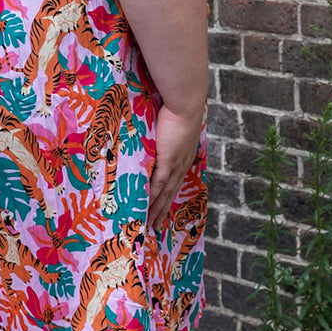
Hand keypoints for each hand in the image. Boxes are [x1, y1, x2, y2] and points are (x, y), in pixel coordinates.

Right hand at [147, 105, 203, 229]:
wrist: (186, 103)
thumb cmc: (178, 108)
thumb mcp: (173, 124)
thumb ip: (165, 132)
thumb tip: (157, 133)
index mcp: (184, 156)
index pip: (175, 181)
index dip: (168, 196)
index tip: (162, 209)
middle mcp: (182, 164)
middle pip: (171, 193)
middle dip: (162, 211)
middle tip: (155, 227)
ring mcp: (175, 164)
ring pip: (165, 193)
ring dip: (156, 210)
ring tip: (149, 224)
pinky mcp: (167, 161)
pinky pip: (158, 184)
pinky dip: (152, 198)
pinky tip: (145, 208)